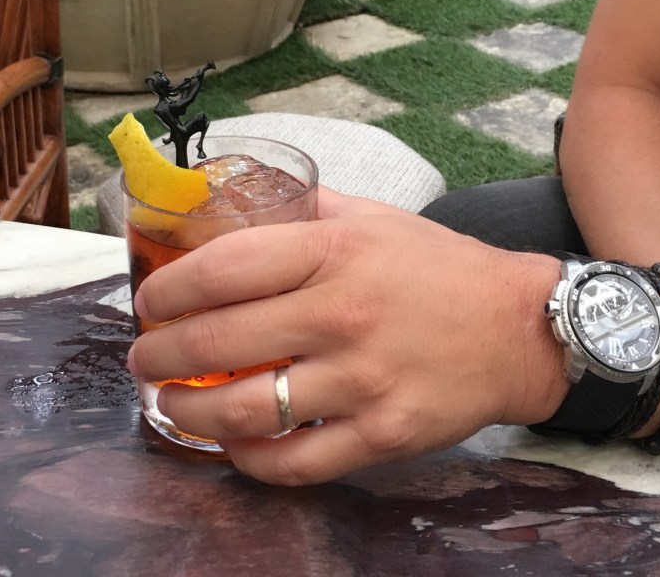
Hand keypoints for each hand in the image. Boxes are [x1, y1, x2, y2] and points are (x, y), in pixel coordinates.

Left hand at [128, 188, 564, 484]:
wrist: (518, 326)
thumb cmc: (439, 267)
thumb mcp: (373, 216)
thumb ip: (307, 207)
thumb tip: (244, 200)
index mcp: (334, 251)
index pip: (224, 268)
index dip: (167, 289)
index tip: (147, 303)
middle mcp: (341, 313)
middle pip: (217, 342)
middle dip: (157, 355)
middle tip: (141, 357)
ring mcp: (361, 379)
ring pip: (244, 409)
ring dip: (185, 412)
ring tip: (165, 404)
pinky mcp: (382, 434)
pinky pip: (295, 460)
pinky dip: (248, 458)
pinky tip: (230, 444)